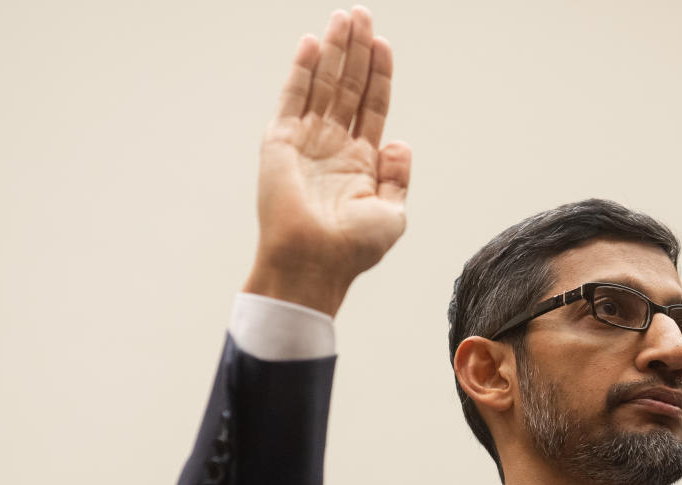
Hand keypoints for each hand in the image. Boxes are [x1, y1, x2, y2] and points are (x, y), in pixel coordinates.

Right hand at [244, 7, 411, 314]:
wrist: (314, 263)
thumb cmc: (353, 249)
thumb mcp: (392, 214)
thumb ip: (399, 176)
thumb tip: (400, 141)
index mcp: (360, 163)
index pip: (372, 107)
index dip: (379, 75)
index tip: (384, 44)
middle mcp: (333, 147)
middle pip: (348, 87)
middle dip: (356, 51)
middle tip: (362, 15)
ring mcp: (306, 142)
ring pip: (323, 85)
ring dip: (334, 51)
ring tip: (345, 18)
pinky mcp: (281, 142)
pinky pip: (293, 97)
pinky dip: (301, 70)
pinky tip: (312, 42)